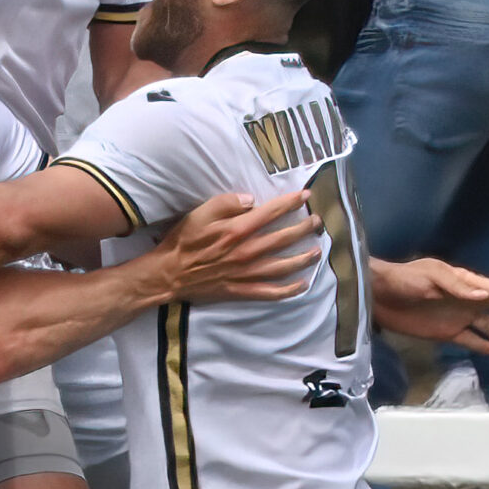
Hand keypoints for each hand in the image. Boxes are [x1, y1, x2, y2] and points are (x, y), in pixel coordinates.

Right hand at [147, 192, 320, 303]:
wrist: (170, 273)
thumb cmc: (183, 240)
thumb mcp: (199, 213)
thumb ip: (226, 202)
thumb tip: (252, 200)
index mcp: (237, 229)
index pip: (271, 213)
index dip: (291, 203)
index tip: (305, 196)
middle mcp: (246, 251)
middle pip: (283, 238)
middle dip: (304, 228)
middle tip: (318, 222)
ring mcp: (246, 273)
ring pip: (283, 266)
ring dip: (303, 258)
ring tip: (317, 251)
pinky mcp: (241, 290)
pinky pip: (271, 292)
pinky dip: (289, 290)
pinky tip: (302, 285)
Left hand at [371, 258, 488, 354]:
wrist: (378, 295)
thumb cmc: (405, 279)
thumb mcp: (432, 277)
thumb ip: (459, 288)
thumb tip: (488, 296)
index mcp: (465, 282)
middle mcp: (466, 300)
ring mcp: (457, 317)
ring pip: (488, 328)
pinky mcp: (446, 333)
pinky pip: (471, 340)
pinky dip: (485, 346)